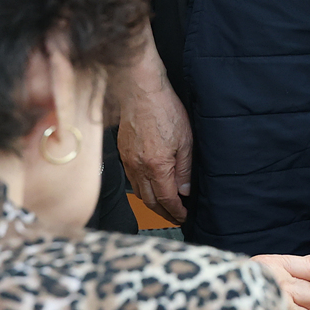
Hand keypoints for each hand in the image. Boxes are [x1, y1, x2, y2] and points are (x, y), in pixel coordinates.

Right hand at [117, 30, 191, 222]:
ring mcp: (128, 161)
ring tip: (164, 206)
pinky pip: (132, 179)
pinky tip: (150, 186)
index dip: (176, 211)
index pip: (166, 199)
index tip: (184, 216)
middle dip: (163, 212)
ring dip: (152, 202)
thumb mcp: (186, 140)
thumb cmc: (165, 111)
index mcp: (156, 166)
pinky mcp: (123, 153)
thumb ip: (185, 168)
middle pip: (149, 200)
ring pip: (139, 191)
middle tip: (175, 217)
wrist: (140, 92)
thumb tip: (185, 191)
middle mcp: (138, 168)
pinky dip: (142, 188)